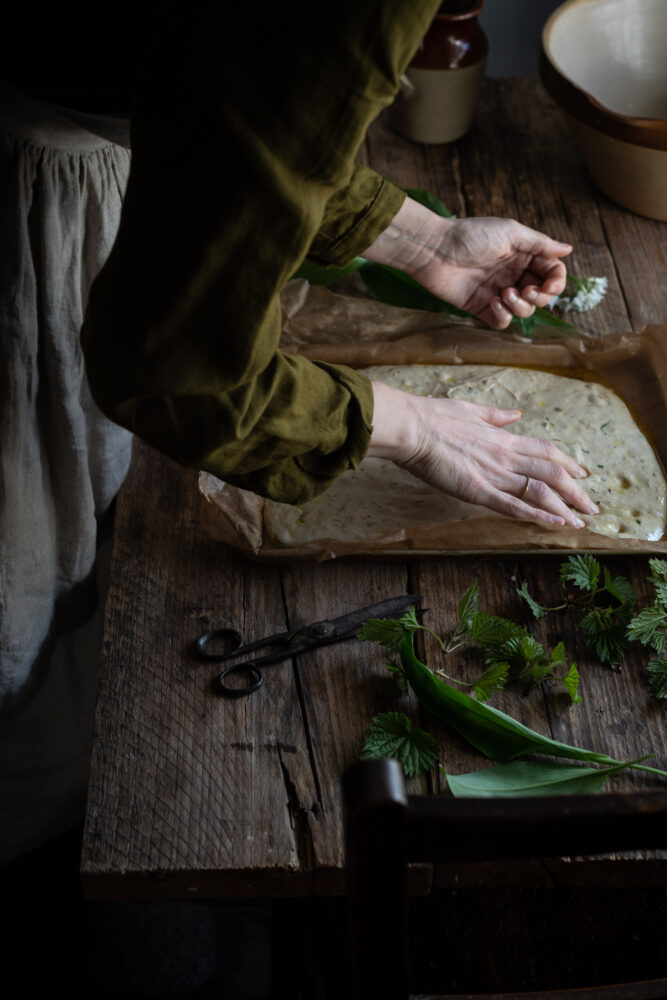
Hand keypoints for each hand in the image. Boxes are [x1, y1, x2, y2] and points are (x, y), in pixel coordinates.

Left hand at [363, 197, 571, 328]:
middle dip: (539, 297)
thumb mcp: (511, 233)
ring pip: (524, 311)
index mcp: (524, 256)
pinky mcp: (482, 308)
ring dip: (520, 307)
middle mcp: (514, 275)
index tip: (549, 285)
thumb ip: (540, 243)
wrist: (436, 250)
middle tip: (526, 291)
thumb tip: (568, 249)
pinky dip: (504, 317)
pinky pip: (502, 322)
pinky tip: (493, 303)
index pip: (551, 274)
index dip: (556, 283)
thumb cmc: (472, 236)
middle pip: (541, 296)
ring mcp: (499, 293)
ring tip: (504, 294)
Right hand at [368, 382, 598, 528]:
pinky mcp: (478, 491)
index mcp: (503, 438)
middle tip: (591, 507)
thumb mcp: (471, 409)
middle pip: (552, 473)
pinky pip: (514, 506)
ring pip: (540, 491)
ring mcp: (493, 474)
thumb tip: (515, 415)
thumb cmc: (434, 417)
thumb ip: (496, 416)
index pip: (546, 451)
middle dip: (576, 492)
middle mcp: (505, 456)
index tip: (582, 474)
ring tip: (579, 522)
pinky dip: (538, 515)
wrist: (412, 427)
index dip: (568, 463)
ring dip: (564, 507)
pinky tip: (555, 524)